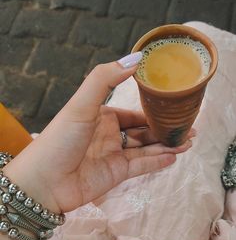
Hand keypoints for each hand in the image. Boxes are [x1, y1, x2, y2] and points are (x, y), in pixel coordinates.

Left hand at [4, 58, 193, 213]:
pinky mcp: (116, 175)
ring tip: (189, 140)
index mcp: (101, 116)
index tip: (173, 106)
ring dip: (167, 145)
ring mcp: (113, 156)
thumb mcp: (82, 104)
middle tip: (189, 126)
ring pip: (147, 149)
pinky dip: (158, 162)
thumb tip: (136, 58)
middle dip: (165, 129)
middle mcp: (109, 135)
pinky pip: (142, 167)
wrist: (44, 181)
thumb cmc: (59, 139)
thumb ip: (106, 78)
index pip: (133, 112)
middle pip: (143, 131)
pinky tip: (174, 156)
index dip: (153, 110)